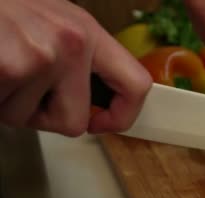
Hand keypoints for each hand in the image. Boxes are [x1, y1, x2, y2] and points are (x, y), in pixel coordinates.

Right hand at [0, 0, 151, 136]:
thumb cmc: (2, 10)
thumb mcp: (49, 23)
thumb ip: (76, 59)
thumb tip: (93, 107)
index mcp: (88, 32)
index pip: (136, 85)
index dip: (122, 116)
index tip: (102, 123)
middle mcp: (72, 43)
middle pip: (74, 123)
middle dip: (41, 116)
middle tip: (17, 87)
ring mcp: (42, 56)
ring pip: (27, 120)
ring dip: (7, 103)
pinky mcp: (11, 68)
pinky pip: (2, 111)